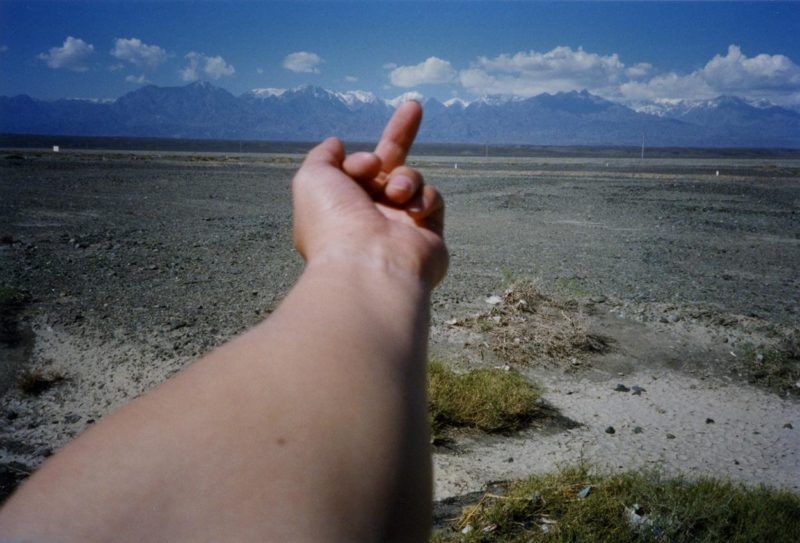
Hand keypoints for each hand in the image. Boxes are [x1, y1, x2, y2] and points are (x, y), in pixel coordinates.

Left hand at [292, 101, 447, 286]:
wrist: (369, 264)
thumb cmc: (334, 223)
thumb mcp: (312, 178)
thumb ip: (323, 156)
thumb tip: (336, 143)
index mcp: (343, 205)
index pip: (359, 167)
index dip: (362, 159)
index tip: (361, 166)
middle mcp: (372, 214)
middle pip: (390, 164)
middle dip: (401, 132)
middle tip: (414, 105)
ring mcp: (401, 224)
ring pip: (412, 178)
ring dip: (406, 179)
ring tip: (396, 196)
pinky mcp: (429, 233)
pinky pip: (433, 199)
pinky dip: (425, 199)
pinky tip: (413, 212)